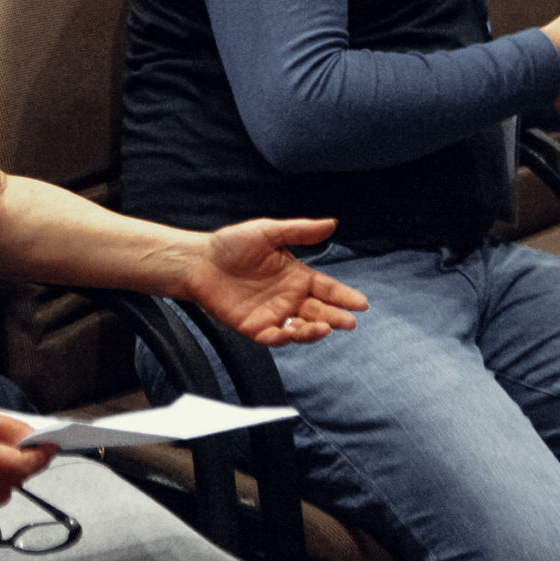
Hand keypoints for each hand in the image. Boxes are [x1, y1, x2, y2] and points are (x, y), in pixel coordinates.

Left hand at [187, 217, 368, 344]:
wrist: (199, 261)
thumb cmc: (232, 244)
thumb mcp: (269, 231)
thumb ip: (300, 231)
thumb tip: (332, 223)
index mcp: (297, 276)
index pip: (327, 289)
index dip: (344, 296)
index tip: (361, 303)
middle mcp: (290, 298)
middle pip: (320, 311)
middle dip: (336, 317)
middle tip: (349, 322)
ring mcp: (274, 314)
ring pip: (302, 328)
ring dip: (315, 330)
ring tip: (325, 327)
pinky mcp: (256, 328)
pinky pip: (276, 337)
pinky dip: (286, 337)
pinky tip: (293, 331)